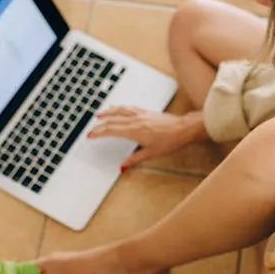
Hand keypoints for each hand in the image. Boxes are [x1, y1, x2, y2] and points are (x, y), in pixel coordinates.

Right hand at [89, 106, 207, 167]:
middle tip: (91, 129)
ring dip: (108, 112)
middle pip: (112, 120)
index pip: (111, 130)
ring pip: (120, 110)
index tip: (91, 135)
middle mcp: (136, 120)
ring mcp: (141, 114)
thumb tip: (123, 166)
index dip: (99, 133)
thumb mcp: (151, 153)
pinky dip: (120, 108)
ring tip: (100, 114)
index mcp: (134, 130)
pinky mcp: (147, 111)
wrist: (184, 128)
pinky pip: (129, 107)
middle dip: (100, 125)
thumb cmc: (171, 140)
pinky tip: (119, 108)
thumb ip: (135, 159)